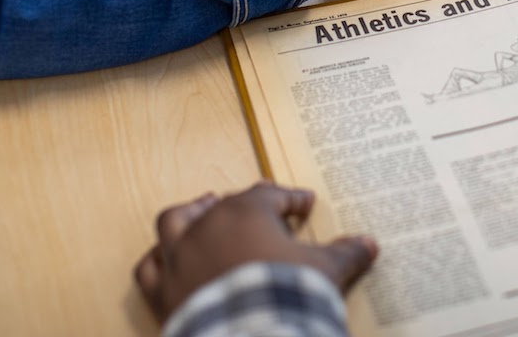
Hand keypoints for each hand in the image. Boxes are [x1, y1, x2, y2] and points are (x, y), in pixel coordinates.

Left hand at [134, 183, 376, 322]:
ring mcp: (179, 257)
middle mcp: (207, 226)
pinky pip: (148, 268)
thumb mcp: (325, 270)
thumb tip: (370, 244)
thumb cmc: (288, 293)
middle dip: (241, 204)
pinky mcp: (161, 291)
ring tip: (202, 212)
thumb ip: (345, 253)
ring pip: (174, 223)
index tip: (304, 204)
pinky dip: (157, 261)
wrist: (251, 336)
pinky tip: (166, 260)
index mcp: (246, 212)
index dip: (290, 198)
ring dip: (189, 217)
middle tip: (258, 207)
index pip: (270, 194)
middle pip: (222, 204)